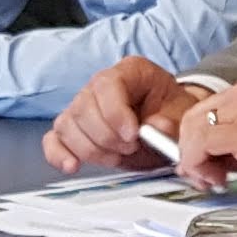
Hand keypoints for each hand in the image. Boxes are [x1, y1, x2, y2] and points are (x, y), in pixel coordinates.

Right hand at [45, 57, 196, 173]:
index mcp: (130, 71)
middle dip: (106, 136)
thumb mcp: (182, 114)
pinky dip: (59, 154)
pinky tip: (73, 165)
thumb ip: (172, 122)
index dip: (115, 112)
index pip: (107, 84)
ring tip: (117, 156)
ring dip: (91, 148)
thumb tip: (156, 127)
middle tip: (130, 148)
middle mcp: (101, 84)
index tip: (133, 135)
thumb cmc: (172, 114)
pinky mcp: (74, 128)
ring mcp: (83, 105)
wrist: (169, 126)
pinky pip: (54, 139)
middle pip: (83, 106)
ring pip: (68, 124)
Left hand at [169, 71, 236, 195]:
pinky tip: (216, 178)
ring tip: (212, 177)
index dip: (195, 138)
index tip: (200, 159)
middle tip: (201, 173)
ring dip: (193, 158)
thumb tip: (209, 154)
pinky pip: (202, 144)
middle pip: (194, 114)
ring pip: (193, 128)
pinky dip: (198, 164)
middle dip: (189, 148)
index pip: (206, 107)